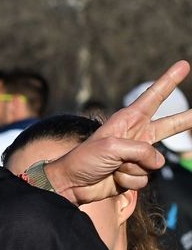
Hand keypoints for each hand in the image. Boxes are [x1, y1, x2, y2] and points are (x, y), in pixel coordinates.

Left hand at [46, 61, 191, 203]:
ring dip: (132, 168)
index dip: (169, 81)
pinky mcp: (133, 173)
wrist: (71, 184)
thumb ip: (141, 151)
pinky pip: (144, 178)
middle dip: (187, 119)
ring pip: (153, 163)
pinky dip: (129, 180)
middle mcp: (135, 135)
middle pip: (169, 126)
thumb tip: (157, 162)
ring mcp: (135, 156)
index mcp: (128, 120)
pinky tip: (113, 178)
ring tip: (112, 167)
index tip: (183, 65)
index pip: (153, 97)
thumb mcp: (112, 147)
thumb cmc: (85, 159)